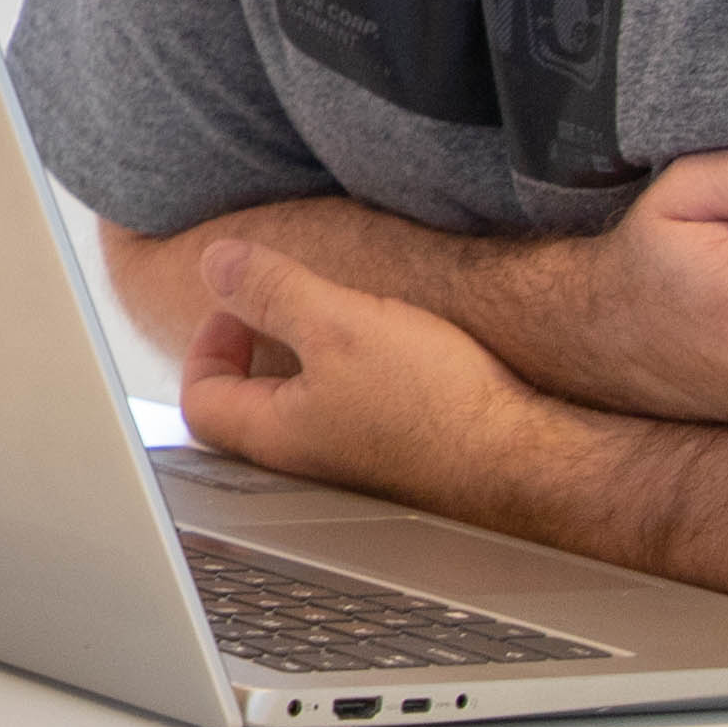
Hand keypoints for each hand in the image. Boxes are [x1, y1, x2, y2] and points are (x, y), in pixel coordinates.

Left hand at [181, 238, 573, 509]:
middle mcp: (308, 462)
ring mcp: (355, 465)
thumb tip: (215, 262)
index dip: (207, 345)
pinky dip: (349, 379)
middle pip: (245, 406)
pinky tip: (388, 353)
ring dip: (303, 361)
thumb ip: (272, 291)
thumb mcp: (340, 324)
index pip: (199, 401)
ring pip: (300, 410)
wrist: (528, 463)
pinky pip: (351, 415)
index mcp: (275, 436)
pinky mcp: (400, 459)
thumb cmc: (436, 405)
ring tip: (334, 320)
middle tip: (278, 307)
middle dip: (252, 350)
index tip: (238, 304)